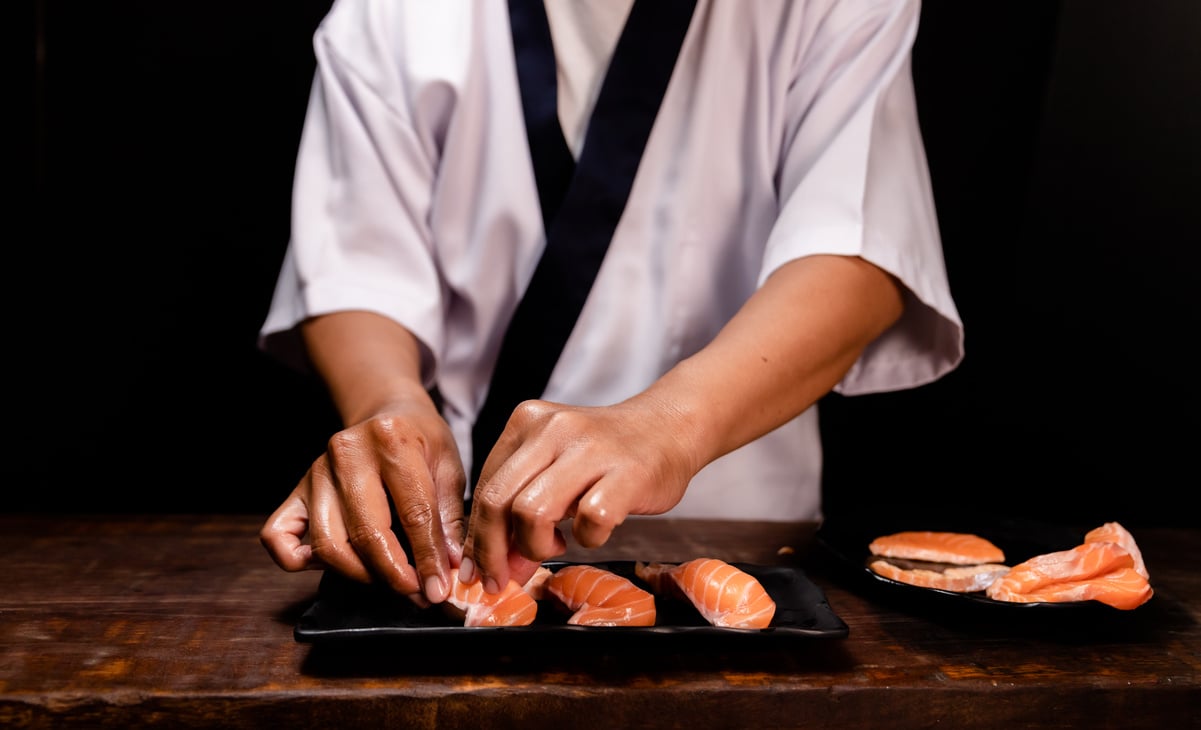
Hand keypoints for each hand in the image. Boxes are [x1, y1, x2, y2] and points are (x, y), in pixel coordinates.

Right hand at [259, 398, 465, 606]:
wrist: (389, 412)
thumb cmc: (422, 442)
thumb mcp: (450, 467)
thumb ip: (449, 517)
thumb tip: (450, 567)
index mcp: (392, 440)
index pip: (413, 513)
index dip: (428, 559)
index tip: (438, 589)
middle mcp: (347, 453)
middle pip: (366, 533)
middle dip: (395, 574)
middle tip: (417, 593)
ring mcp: (316, 472)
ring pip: (328, 544)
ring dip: (359, 575)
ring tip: (387, 579)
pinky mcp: (296, 490)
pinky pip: (277, 535)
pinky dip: (296, 560)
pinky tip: (328, 565)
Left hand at [460, 396, 698, 592]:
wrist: (669, 427)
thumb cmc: (608, 454)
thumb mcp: (555, 465)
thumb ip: (520, 506)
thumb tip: (496, 565)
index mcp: (527, 421)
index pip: (484, 487)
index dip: (478, 537)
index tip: (480, 570)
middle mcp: (554, 429)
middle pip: (497, 501)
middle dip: (494, 551)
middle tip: (505, 578)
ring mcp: (591, 449)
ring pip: (532, 512)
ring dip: (537, 546)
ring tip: (557, 545)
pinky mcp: (627, 473)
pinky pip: (590, 520)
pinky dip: (588, 539)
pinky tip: (593, 532)